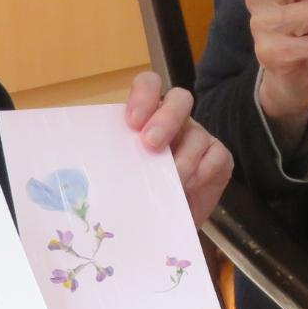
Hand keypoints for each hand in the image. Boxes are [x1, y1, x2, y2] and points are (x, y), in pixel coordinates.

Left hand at [126, 71, 232, 226]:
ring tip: (169, 181)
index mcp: (147, 114)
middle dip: (166, 119)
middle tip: (150, 144)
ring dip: (182, 159)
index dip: (143, 96)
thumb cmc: (135, 192)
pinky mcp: (219, 158)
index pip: (149, 84)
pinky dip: (201, 172)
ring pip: (197, 134)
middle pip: (179, 99)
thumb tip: (88, 159)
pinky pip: (216, 156)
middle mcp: (175, 120)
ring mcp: (198, 138)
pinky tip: (187, 187)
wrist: (159, 224)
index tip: (132, 122)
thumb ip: (111, 155)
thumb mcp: (118, 170)